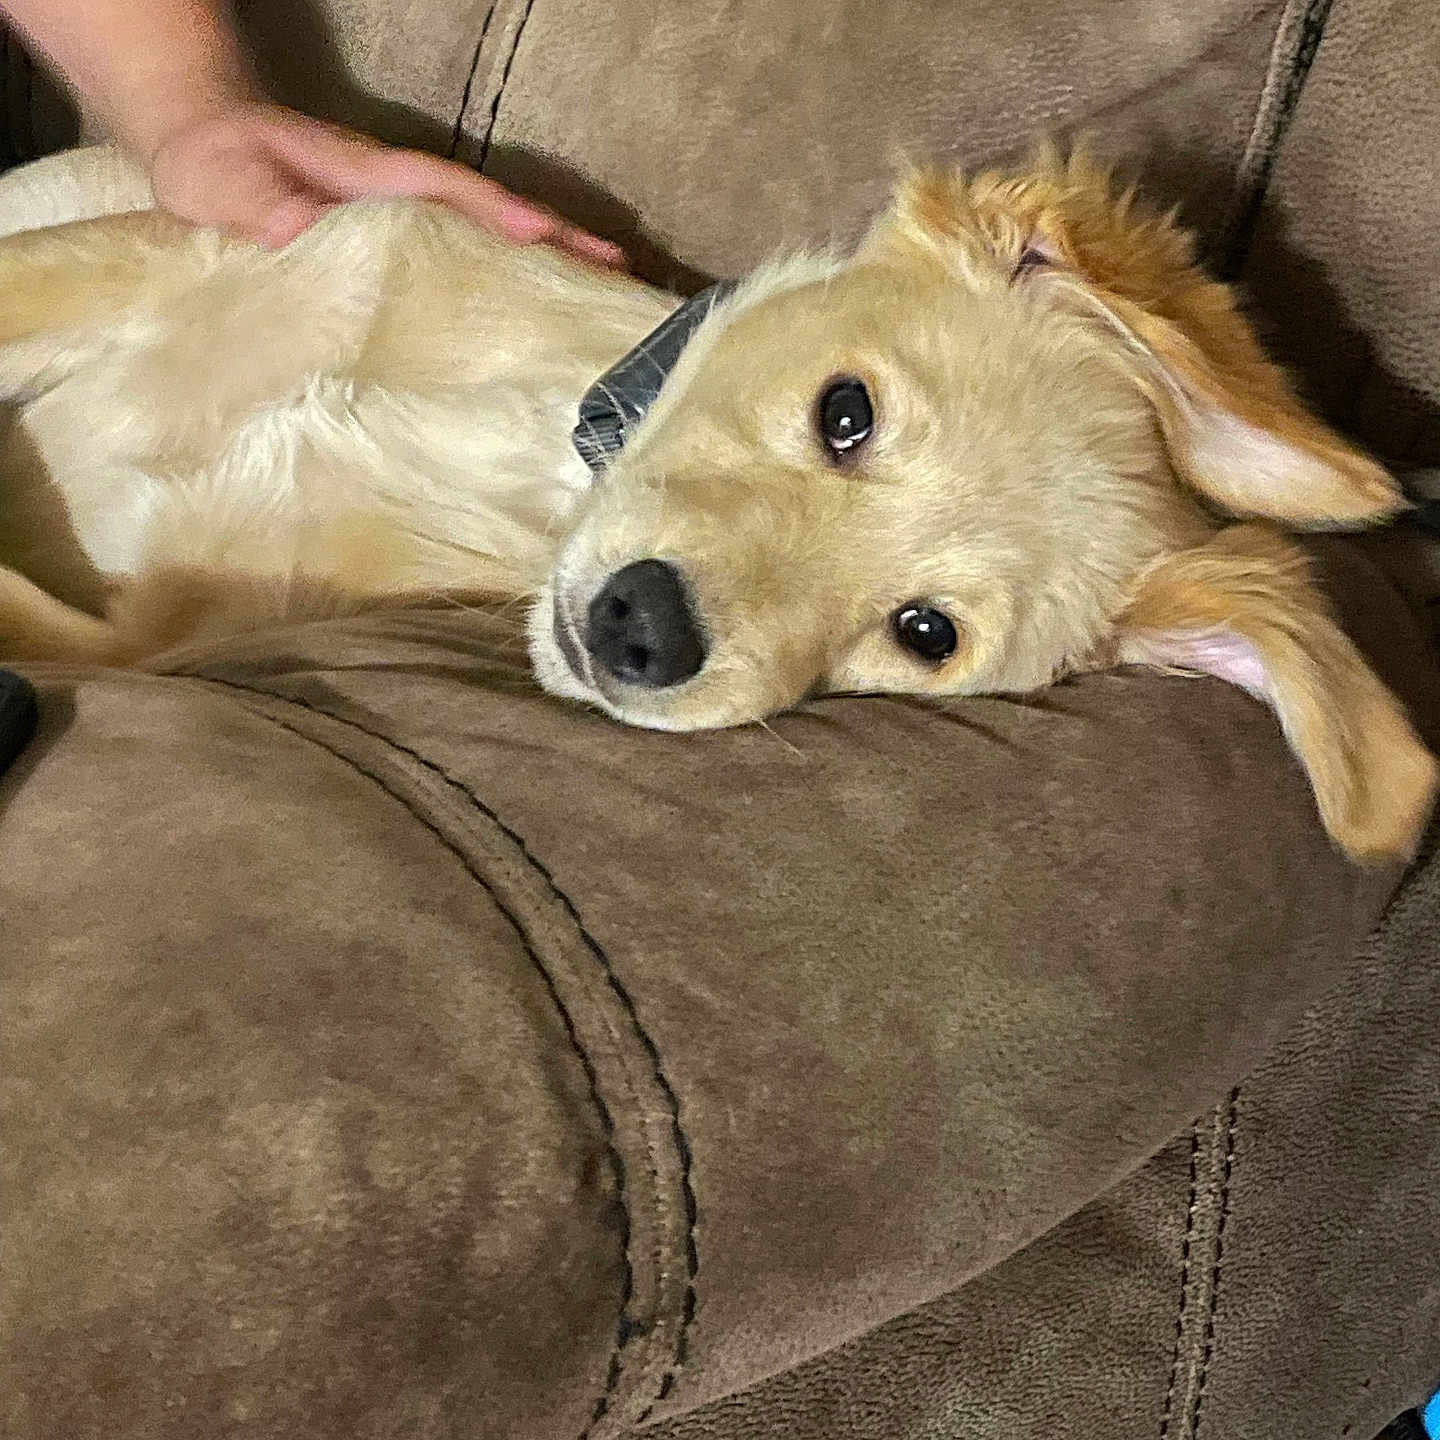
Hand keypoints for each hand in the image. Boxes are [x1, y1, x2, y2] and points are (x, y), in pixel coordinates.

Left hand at [148, 101, 624, 264]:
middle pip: (499, 221)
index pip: (455, 198)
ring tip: (606, 304)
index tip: (557, 246)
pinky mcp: (403, 252)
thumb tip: (303, 235)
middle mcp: (409, 202)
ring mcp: (412, 225)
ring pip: (493, 244)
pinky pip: (469, 265)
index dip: (506, 221)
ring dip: (550, 269)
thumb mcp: (224, 185)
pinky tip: (534, 321)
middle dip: (561, 247)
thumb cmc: (216, 166)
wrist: (202, 153)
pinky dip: (512, 284)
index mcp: (378, 184)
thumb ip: (262, 207)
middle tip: (623, 281)